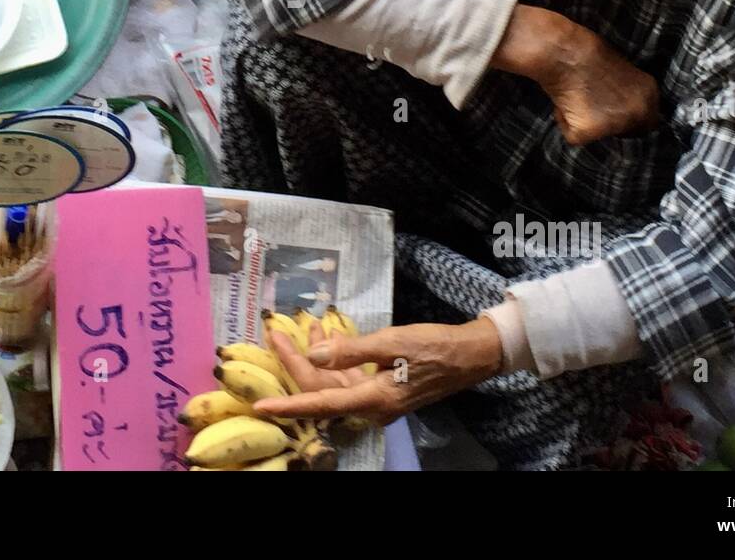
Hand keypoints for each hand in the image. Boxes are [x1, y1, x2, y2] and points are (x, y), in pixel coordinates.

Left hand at [253, 319, 503, 425]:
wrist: (471, 354)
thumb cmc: (435, 346)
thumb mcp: (393, 342)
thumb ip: (352, 351)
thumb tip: (314, 355)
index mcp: (374, 400)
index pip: (321, 403)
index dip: (289, 404)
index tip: (262, 405)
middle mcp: (372, 406)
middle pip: (323, 389)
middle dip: (297, 362)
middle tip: (275, 333)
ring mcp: (378, 399)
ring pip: (334, 382)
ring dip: (317, 356)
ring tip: (304, 327)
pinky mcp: (383, 389)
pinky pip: (349, 378)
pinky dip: (336, 358)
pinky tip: (328, 336)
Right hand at [493, 5, 658, 145]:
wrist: (563, 52)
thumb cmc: (586, 52)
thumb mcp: (622, 68)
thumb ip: (629, 91)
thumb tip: (620, 105)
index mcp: (650, 93)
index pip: (649, 119)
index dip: (629, 117)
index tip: (614, 112)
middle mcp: (639, 112)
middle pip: (631, 133)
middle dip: (613, 126)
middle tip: (595, 111)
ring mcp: (616, 124)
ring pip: (600, 136)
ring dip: (588, 123)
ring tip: (577, 99)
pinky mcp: (590, 132)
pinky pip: (574, 136)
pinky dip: (565, 122)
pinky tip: (563, 103)